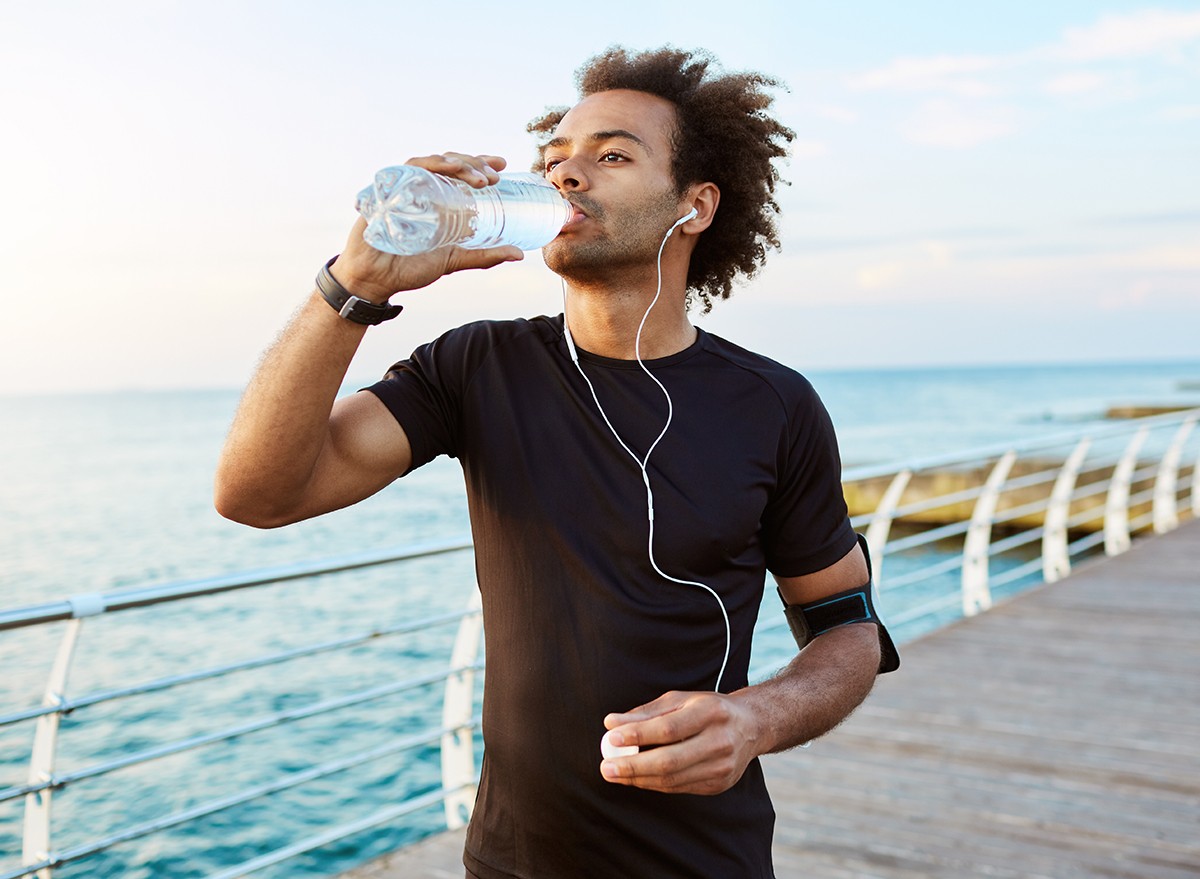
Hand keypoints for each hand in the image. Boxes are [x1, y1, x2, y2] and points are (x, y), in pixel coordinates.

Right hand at [330, 153, 524, 302]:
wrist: (374, 280)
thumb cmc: (409, 268)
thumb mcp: (453, 260)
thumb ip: (483, 255)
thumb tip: (518, 254)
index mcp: (437, 198)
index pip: (459, 171)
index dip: (480, 163)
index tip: (503, 167)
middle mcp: (420, 188)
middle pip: (448, 162)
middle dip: (473, 164)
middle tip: (494, 177)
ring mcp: (402, 187)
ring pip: (430, 162)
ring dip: (456, 164)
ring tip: (479, 179)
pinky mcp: (385, 191)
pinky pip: (404, 170)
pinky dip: (425, 166)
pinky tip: (444, 168)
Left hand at [599, 690, 762, 795]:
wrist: (751, 726)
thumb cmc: (707, 708)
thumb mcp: (680, 700)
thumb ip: (646, 713)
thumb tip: (611, 723)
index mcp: (710, 712)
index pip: (668, 728)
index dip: (638, 735)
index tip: (611, 738)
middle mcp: (720, 741)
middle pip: (670, 760)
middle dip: (633, 766)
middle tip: (606, 767)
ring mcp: (722, 767)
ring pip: (672, 779)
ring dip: (639, 779)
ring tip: (614, 773)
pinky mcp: (719, 784)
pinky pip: (679, 788)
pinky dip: (654, 784)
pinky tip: (638, 778)